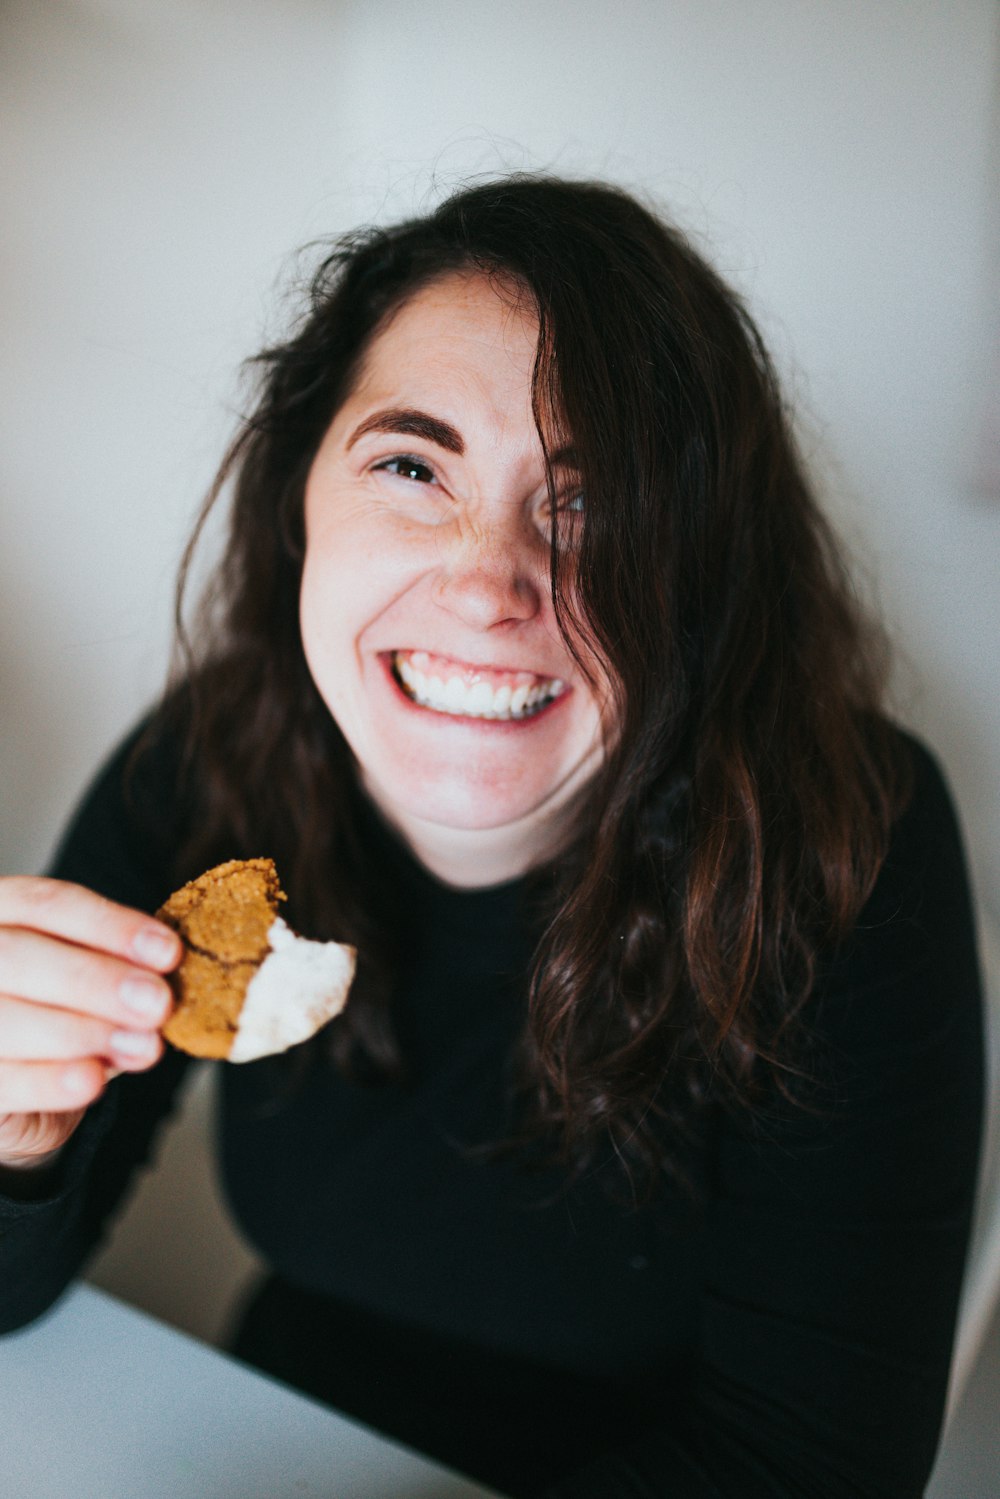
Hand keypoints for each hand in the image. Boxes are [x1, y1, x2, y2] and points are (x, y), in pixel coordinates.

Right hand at [0, 877, 180, 1169]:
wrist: (19, 1085)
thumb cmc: (56, 1013)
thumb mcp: (88, 979)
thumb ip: (118, 970)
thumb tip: (163, 983)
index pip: (46, 904)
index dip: (110, 926)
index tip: (169, 951)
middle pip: (19, 956)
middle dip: (96, 980)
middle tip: (157, 1004)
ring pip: (6, 1017)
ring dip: (83, 1031)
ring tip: (142, 1047)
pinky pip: (2, 1080)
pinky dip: (49, 1081)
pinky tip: (92, 1079)